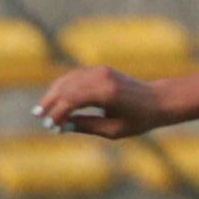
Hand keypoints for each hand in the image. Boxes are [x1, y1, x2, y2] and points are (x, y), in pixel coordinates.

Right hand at [34, 66, 163, 138]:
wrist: (159, 100)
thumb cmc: (140, 119)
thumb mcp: (114, 130)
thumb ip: (87, 127)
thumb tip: (63, 126)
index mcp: (106, 93)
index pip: (72, 100)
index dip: (58, 114)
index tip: (51, 127)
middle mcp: (101, 77)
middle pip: (66, 88)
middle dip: (51, 102)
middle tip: (39, 117)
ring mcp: (100, 71)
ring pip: (68, 80)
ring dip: (54, 93)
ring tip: (43, 109)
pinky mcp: (100, 69)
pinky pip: (75, 76)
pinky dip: (63, 86)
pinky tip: (56, 98)